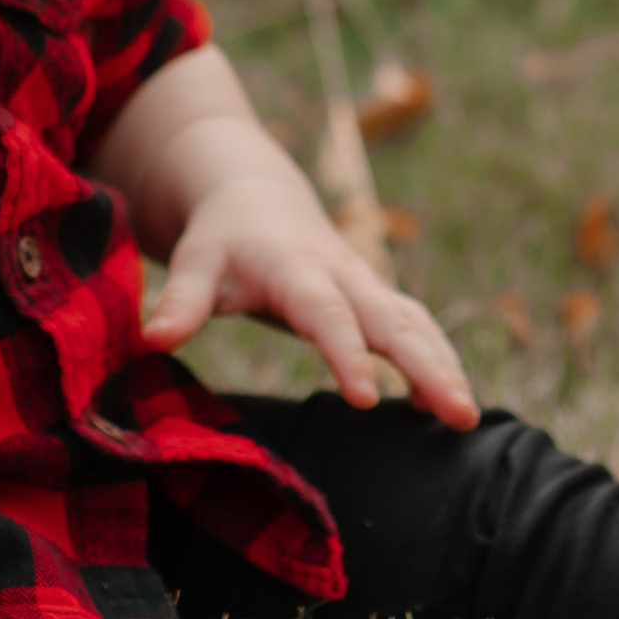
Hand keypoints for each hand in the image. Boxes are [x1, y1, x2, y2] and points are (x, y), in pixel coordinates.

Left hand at [139, 172, 478, 428]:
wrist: (255, 198)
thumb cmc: (222, 239)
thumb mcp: (195, 262)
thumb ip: (180, 300)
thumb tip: (151, 339)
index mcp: (297, 270)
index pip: (327, 314)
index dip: (346, 353)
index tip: (365, 397)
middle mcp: (343, 277)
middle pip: (393, 321)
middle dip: (429, 366)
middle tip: (461, 414)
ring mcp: (366, 288)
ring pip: (415, 324)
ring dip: (444, 366)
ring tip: (467, 420)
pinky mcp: (377, 301)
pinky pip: (416, 330)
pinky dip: (438, 362)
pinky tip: (445, 410)